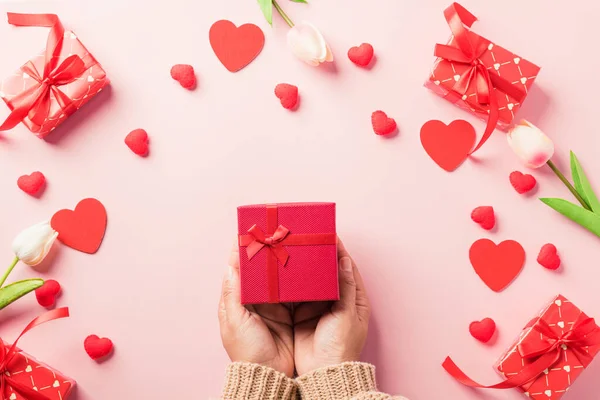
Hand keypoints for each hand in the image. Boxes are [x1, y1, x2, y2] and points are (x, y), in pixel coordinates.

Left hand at [218, 244, 294, 376]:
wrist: (270, 374)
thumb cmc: (247, 350)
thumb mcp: (235, 321)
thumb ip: (233, 294)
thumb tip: (231, 266)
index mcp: (238, 300)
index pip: (238, 269)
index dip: (243, 251)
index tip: (250, 232)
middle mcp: (255, 300)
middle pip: (260, 269)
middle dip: (266, 252)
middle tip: (275, 234)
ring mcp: (273, 305)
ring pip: (277, 277)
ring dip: (282, 263)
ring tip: (290, 245)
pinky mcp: (290, 312)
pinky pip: (293, 290)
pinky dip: (296, 278)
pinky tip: (303, 267)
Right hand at [293, 239, 370, 374]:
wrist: (322, 372)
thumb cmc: (341, 345)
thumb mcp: (346, 314)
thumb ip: (344, 287)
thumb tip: (344, 261)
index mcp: (353, 298)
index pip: (346, 267)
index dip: (338, 250)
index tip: (328, 234)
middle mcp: (336, 299)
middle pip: (328, 271)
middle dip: (319, 255)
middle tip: (307, 238)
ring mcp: (318, 306)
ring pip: (312, 280)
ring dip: (305, 267)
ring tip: (294, 249)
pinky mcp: (302, 313)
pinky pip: (297, 292)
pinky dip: (292, 282)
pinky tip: (284, 270)